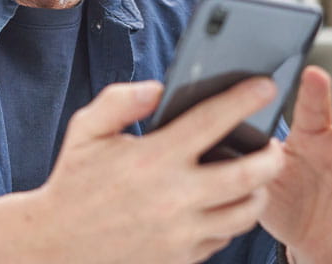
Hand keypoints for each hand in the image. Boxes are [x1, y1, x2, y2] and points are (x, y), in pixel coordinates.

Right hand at [31, 77, 284, 263]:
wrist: (58, 244)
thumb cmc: (73, 181)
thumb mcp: (86, 130)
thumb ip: (120, 101)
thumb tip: (159, 88)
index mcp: (153, 158)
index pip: (211, 122)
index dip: (243, 100)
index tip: (264, 85)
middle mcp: (174, 196)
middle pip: (248, 175)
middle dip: (271, 155)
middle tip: (273, 142)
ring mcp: (182, 232)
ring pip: (245, 211)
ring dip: (259, 190)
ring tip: (256, 175)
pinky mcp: (182, 257)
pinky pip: (225, 236)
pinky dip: (233, 218)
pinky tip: (225, 202)